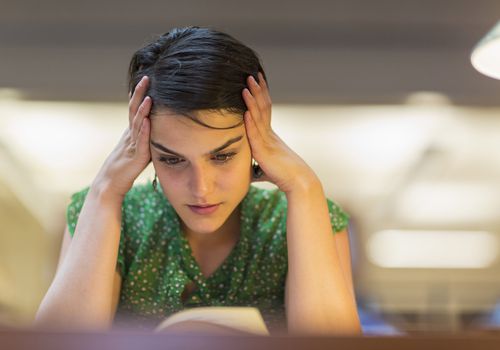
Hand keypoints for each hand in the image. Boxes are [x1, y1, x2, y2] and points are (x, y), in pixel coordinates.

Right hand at [92, 76, 151, 197]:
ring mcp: (132, 145)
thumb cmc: (123, 169)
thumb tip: (152, 130)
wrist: (109, 185)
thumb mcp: (135, 150)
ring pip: (137, 124)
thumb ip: (143, 140)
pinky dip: (144, 131)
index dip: (138, 95)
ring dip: (143, 110)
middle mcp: (130, 136)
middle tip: (146, 78)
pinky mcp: (136, 157)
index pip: (134, 110)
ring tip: (149, 97)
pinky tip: (148, 121)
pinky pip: (141, 143)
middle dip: (140, 94)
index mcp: (130, 133)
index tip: (144, 81)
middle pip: (134, 111)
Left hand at [242, 73, 318, 193]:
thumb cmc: (284, 176)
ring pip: (259, 117)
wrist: (299, 182)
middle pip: (263, 107)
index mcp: (270, 136)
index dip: (260, 95)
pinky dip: (250, 122)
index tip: (256, 81)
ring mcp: (268, 141)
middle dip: (257, 90)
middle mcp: (270, 135)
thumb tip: (248, 172)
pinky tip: (245, 111)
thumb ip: (257, 165)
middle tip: (251, 74)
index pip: (264, 111)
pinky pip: (256, 134)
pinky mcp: (264, 152)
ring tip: (246, 85)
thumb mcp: (266, 167)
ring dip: (252, 100)